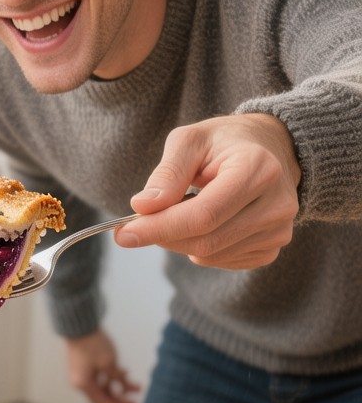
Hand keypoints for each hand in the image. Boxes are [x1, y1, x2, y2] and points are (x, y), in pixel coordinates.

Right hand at [65, 330, 140, 402]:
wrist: (79, 327)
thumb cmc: (93, 344)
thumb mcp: (109, 363)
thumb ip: (118, 379)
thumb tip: (126, 390)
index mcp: (84, 385)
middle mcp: (80, 384)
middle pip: (102, 401)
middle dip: (119, 401)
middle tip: (134, 400)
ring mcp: (81, 377)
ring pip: (102, 390)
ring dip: (117, 389)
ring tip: (133, 385)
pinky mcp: (83, 369)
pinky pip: (98, 380)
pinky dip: (111, 380)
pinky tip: (124, 372)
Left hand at [115, 113, 300, 268]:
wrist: (269, 150)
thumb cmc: (224, 142)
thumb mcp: (189, 141)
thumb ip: (167, 173)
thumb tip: (143, 208)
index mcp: (258, 169)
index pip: (204, 215)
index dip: (160, 228)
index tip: (123, 234)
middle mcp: (276, 204)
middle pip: (205, 240)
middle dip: (162, 236)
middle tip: (136, 225)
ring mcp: (278, 230)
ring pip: (210, 255)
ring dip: (179, 240)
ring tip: (182, 208)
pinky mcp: (271, 248)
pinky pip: (221, 260)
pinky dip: (199, 248)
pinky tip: (203, 222)